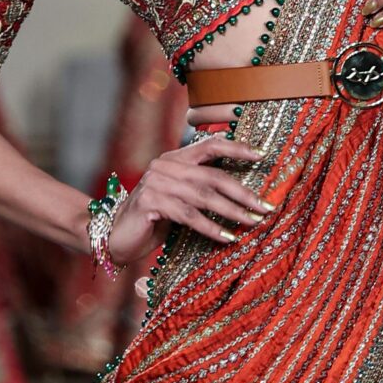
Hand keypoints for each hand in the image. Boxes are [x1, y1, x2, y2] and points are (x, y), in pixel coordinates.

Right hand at [105, 134, 274, 265]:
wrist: (117, 237)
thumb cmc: (155, 219)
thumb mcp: (180, 199)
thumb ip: (201, 187)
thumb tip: (241, 191)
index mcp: (174, 159)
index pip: (210, 145)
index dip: (237, 148)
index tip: (262, 155)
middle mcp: (164, 166)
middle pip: (212, 175)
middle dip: (242, 192)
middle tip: (265, 207)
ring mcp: (155, 183)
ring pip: (203, 196)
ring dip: (232, 211)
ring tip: (252, 223)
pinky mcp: (150, 202)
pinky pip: (189, 215)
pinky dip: (211, 227)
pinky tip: (227, 237)